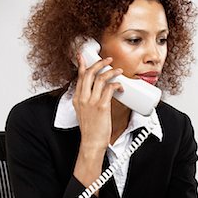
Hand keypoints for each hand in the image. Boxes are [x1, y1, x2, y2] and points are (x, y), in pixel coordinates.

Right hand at [72, 53, 122, 187]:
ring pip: (100, 79)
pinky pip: (109, 89)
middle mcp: (83, 98)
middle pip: (89, 74)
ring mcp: (92, 102)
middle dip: (99, 64)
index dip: (82, 64)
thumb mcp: (83, 112)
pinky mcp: (102, 107)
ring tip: (118, 71)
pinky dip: (116, 84)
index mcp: (77, 98)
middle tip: (108, 60)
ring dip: (111, 72)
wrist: (92, 142)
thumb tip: (99, 91)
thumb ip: (87, 100)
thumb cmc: (91, 129)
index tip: (83, 56)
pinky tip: (120, 85)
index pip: (79, 77)